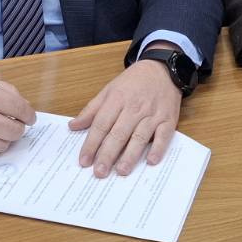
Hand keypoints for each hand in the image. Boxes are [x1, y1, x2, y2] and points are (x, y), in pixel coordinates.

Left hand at [69, 60, 181, 176]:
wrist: (162, 69)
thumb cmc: (133, 82)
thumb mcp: (109, 90)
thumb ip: (91, 109)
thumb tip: (73, 126)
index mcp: (116, 99)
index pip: (101, 125)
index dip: (91, 144)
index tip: (84, 161)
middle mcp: (134, 108)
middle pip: (118, 133)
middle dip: (108, 154)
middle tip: (99, 172)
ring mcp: (152, 114)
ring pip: (139, 136)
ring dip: (130, 155)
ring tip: (121, 171)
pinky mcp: (168, 119)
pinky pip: (163, 135)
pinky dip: (158, 148)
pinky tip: (151, 160)